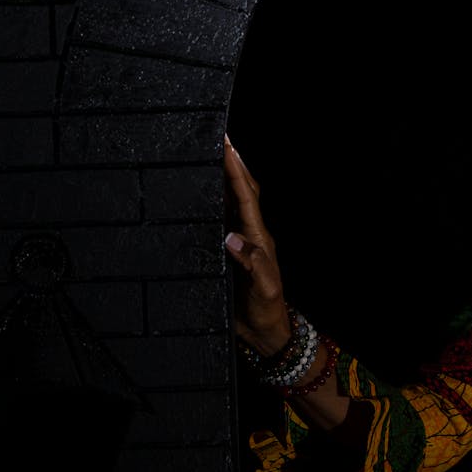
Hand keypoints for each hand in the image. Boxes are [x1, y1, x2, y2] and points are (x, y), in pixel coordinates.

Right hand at [223, 134, 292, 354]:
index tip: (226, 146)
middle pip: (242, 191)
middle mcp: (251, 235)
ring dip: (224, 177)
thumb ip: (252, 265)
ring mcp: (241, 242)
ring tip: (213, 153)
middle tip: (220, 137)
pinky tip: (203, 193)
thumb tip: (232, 238)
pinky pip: (222, 219)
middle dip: (232, 163)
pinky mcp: (230, 253)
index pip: (246, 197)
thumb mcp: (264, 290)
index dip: (236, 171)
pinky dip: (215, 201)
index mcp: (259, 238)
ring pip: (233, 202)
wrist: (267, 334)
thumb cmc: (268, 312)